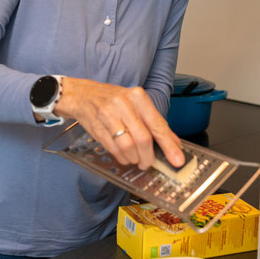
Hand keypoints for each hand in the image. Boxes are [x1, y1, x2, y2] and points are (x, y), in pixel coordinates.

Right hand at [55, 77, 184, 169]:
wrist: (82, 95)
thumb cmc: (113, 100)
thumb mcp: (135, 104)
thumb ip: (154, 123)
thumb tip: (174, 143)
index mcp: (138, 97)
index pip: (157, 125)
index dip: (169, 146)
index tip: (177, 160)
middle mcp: (124, 104)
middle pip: (143, 139)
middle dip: (148, 157)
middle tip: (149, 163)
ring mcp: (108, 115)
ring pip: (128, 146)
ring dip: (134, 159)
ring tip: (135, 159)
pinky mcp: (97, 127)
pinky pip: (114, 149)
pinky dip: (122, 157)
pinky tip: (124, 156)